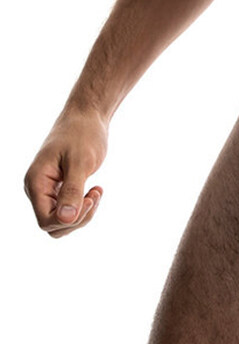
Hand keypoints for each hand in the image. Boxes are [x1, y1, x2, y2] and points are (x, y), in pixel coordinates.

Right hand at [24, 107, 108, 237]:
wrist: (87, 117)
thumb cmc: (83, 135)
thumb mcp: (80, 163)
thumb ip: (72, 191)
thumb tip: (66, 220)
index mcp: (36, 182)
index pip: (46, 221)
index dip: (69, 219)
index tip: (89, 199)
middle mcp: (37, 189)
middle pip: (54, 225)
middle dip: (79, 217)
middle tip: (95, 195)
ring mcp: (47, 190)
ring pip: (63, 221)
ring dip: (83, 213)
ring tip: (96, 192)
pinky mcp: (59, 188)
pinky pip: (69, 210)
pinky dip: (84, 206)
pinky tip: (95, 190)